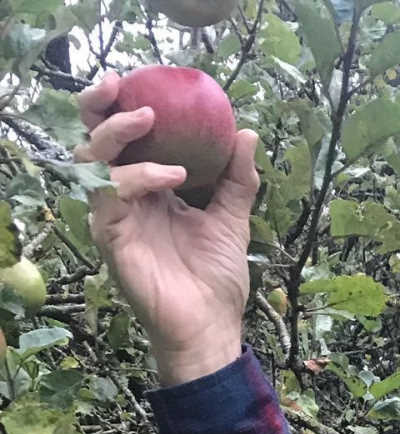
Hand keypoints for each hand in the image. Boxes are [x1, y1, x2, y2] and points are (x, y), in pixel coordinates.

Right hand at [77, 75, 258, 382]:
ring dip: (117, 134)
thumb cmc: (217, 279)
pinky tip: (171, 178)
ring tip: (151, 122)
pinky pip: (109, 194)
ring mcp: (115, 216)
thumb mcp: (233, 220)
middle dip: (101, 108)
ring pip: (93, 159)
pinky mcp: (111, 237)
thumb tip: (247, 133)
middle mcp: (126, 198)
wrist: (212, 326)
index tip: (143, 81)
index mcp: (149, 188)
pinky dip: (137, 177)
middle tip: (121, 86)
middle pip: (95, 140)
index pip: (126, 138)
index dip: (124, 107)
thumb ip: (238, 179)